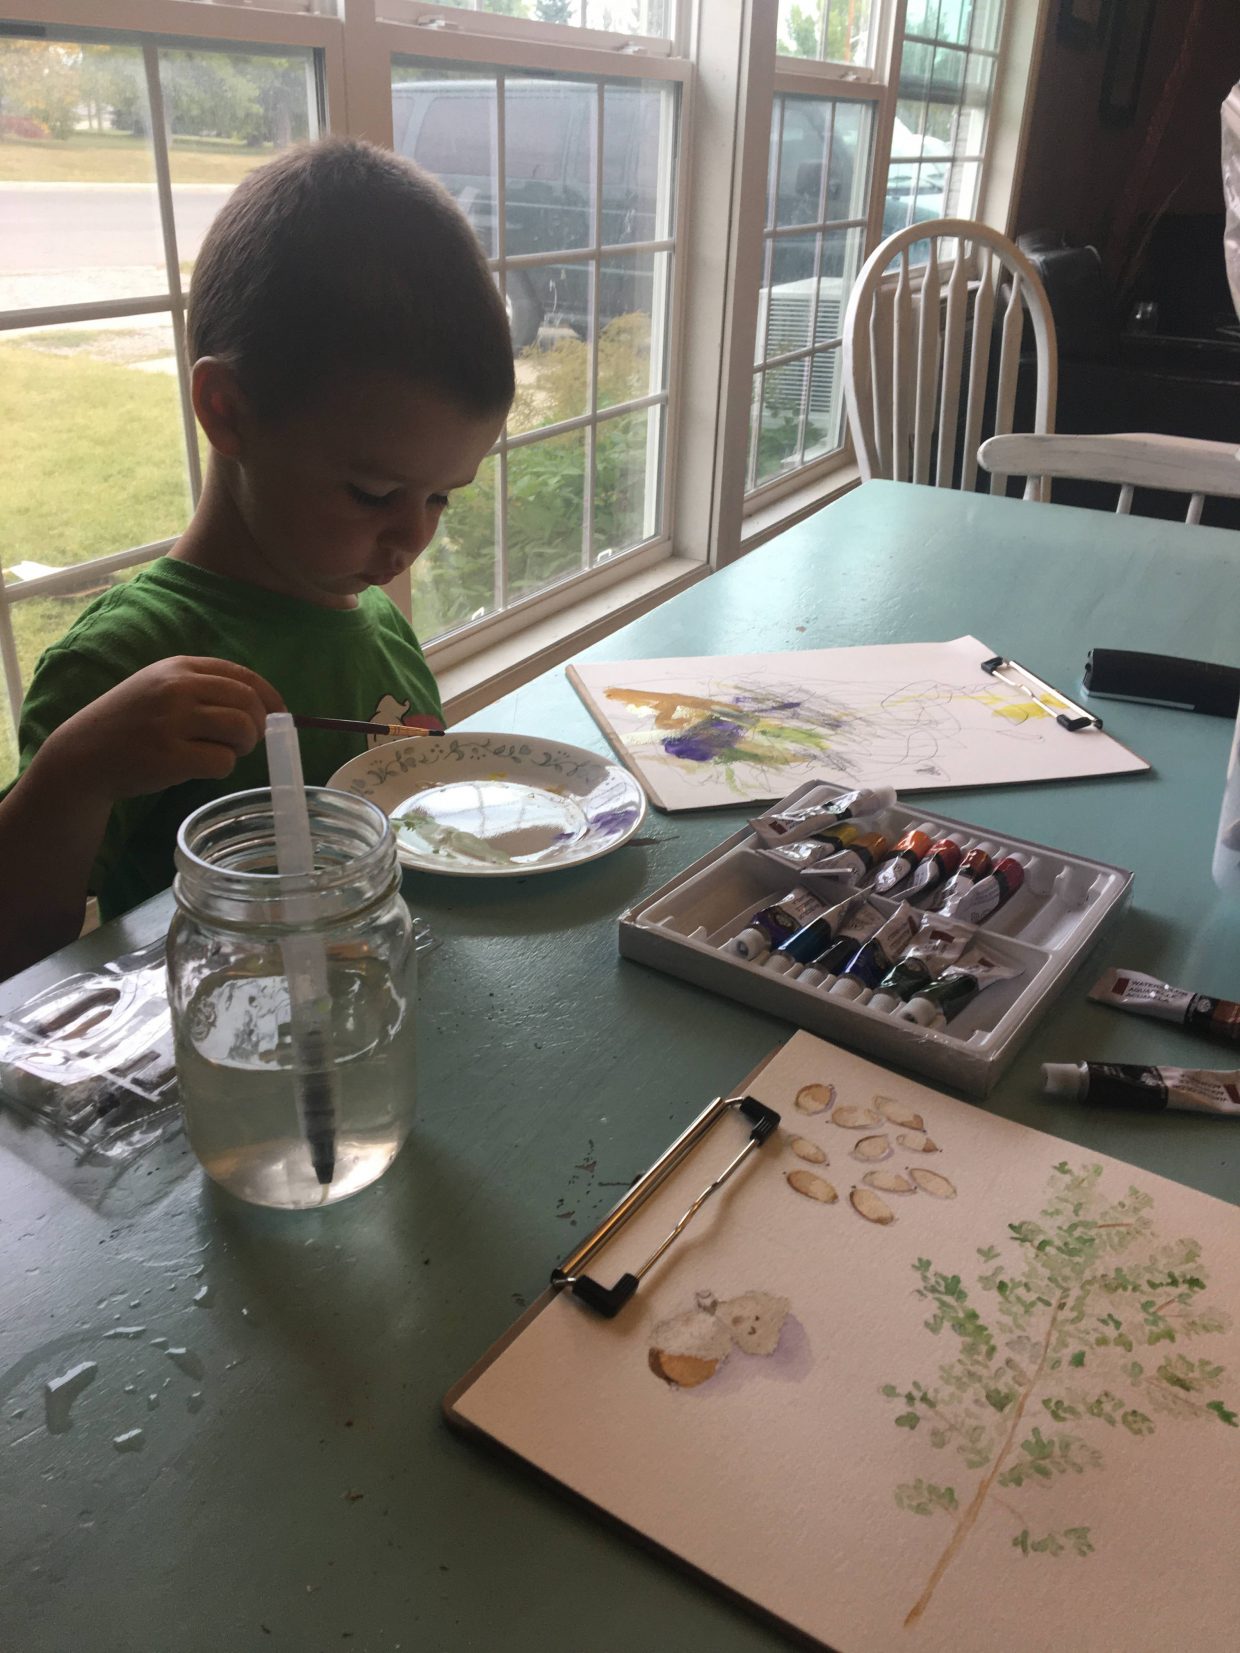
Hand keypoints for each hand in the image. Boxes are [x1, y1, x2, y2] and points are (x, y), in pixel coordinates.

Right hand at [39, 657, 284, 802]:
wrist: (84, 754)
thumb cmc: (131, 723)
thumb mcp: (160, 688)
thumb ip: (203, 688)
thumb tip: (264, 707)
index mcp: (178, 668)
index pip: (242, 675)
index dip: (270, 696)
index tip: (281, 714)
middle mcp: (176, 689)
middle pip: (248, 702)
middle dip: (259, 725)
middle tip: (247, 742)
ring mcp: (172, 722)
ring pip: (241, 731)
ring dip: (243, 747)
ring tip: (222, 753)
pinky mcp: (169, 757)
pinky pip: (222, 762)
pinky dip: (222, 768)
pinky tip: (200, 768)